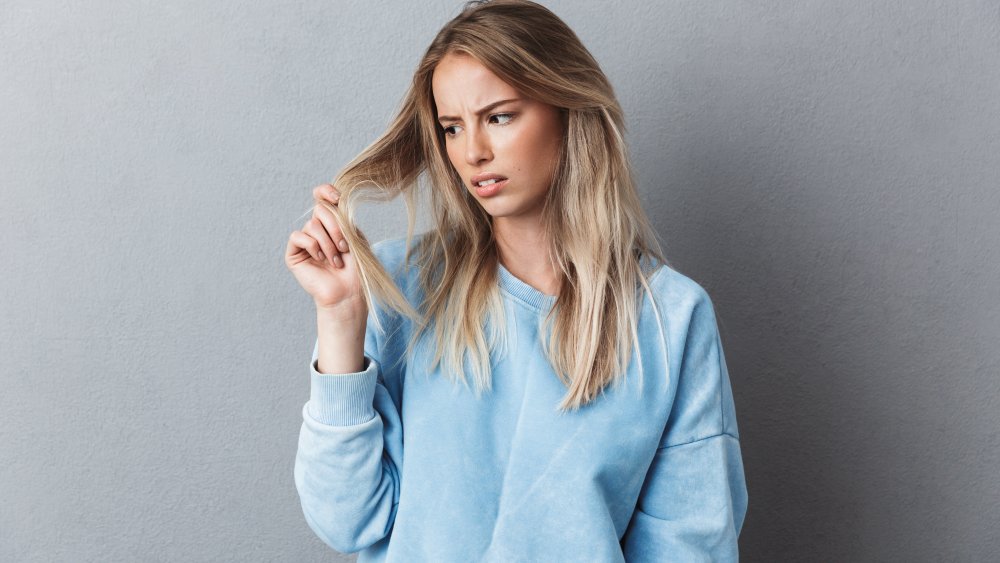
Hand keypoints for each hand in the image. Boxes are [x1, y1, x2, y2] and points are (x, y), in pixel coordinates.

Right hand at [284, 184, 366, 316]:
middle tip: (344, 247)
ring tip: (336, 260)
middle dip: (335, 227)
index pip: (322, 197)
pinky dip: (313, 246)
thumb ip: (342, 218)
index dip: (326, 191)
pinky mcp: (294, 254)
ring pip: (312, 225)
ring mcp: (305, 241)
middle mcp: (317, 229)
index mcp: (332, 223)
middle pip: (320, 209)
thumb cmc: (355, 268)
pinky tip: (321, 260)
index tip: (337, 198)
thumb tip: (330, 202)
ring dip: (328, 243)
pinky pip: (298, 236)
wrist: (348, 292)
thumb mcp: (354, 237)